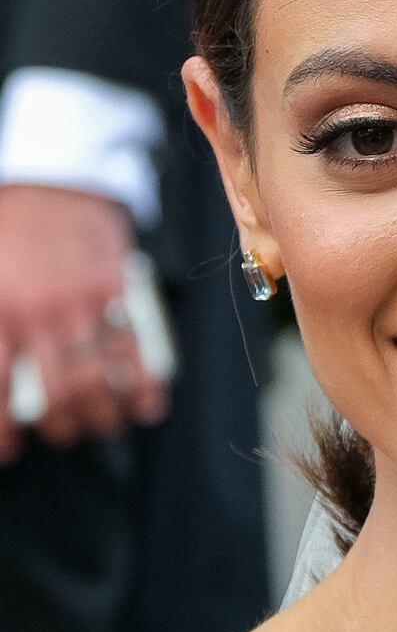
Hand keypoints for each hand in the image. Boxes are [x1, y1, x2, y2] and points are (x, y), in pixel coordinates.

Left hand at [0, 184, 163, 461]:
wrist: (57, 181)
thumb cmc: (10, 232)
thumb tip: (3, 380)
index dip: (1, 429)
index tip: (7, 451)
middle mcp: (41, 310)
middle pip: (55, 391)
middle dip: (59, 425)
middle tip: (60, 434)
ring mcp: (85, 300)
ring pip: (98, 376)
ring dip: (102, 414)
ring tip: (99, 426)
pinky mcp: (121, 289)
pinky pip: (138, 346)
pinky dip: (146, 383)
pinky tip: (145, 407)